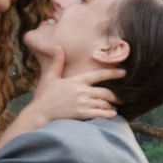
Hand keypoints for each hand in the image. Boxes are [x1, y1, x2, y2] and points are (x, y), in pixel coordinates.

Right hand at [3, 52, 119, 135]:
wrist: (38, 114)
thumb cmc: (44, 97)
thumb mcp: (50, 77)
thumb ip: (57, 63)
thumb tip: (59, 47)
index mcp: (76, 81)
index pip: (98, 75)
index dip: (112, 73)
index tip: (123, 72)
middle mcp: (81, 91)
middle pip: (105, 92)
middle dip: (116, 95)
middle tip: (124, 97)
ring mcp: (82, 103)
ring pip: (104, 103)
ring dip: (113, 105)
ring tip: (118, 107)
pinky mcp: (81, 114)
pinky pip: (99, 113)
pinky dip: (108, 114)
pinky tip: (113, 115)